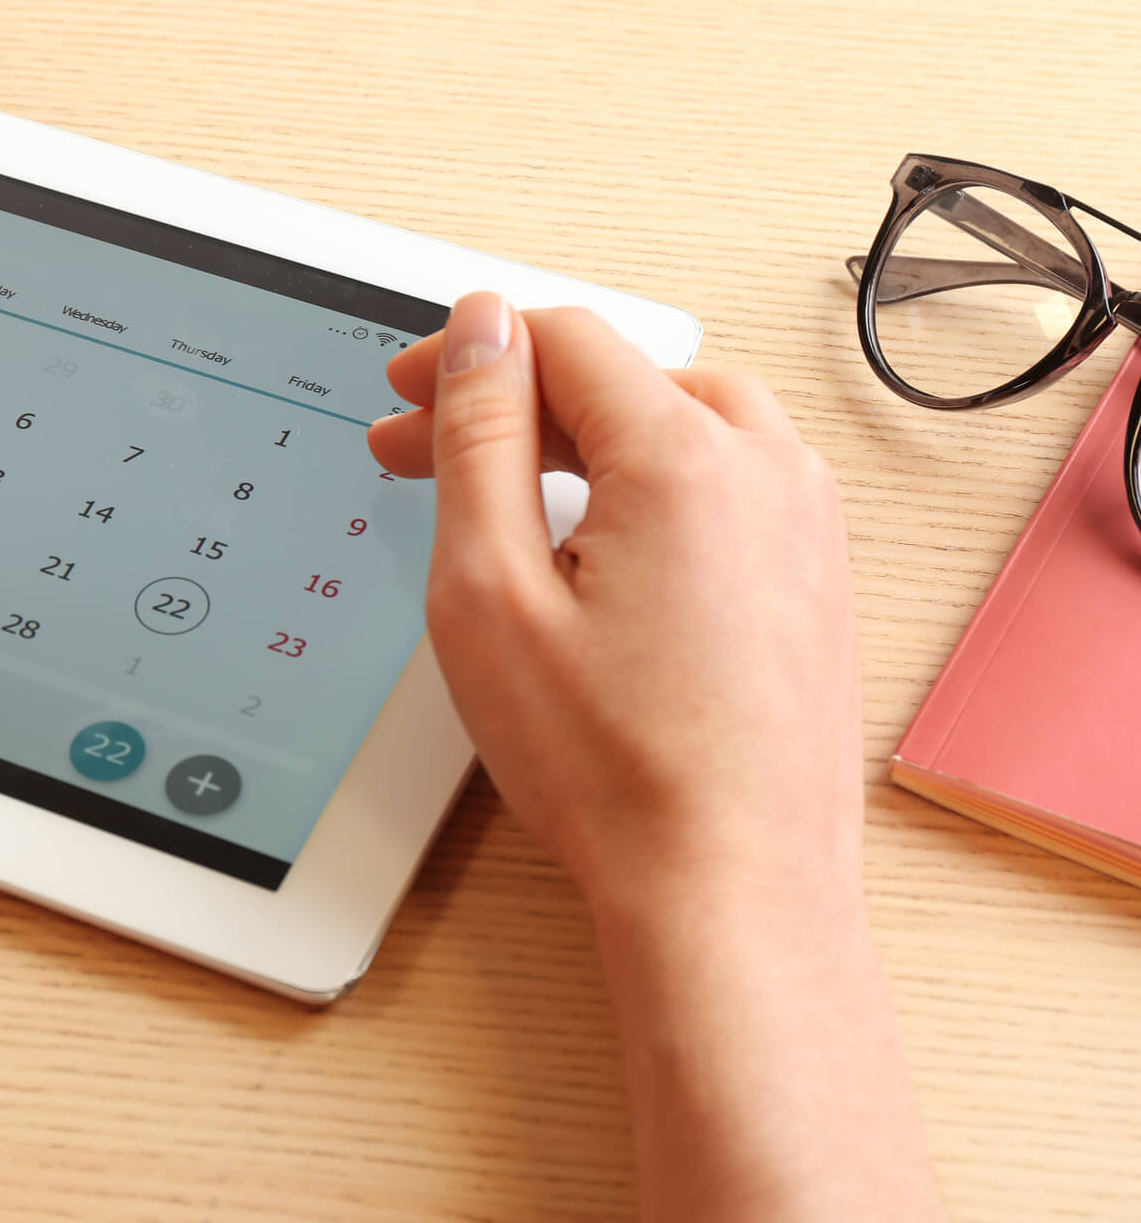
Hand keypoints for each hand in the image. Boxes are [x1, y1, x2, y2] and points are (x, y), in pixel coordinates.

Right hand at [371, 297, 947, 1222]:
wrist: (732, 890)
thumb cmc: (616, 770)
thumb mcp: (491, 588)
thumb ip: (481, 437)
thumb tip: (480, 332)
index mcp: (686, 457)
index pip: (563, 338)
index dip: (466, 352)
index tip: (408, 392)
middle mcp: (767, 470)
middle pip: (621, 375)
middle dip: (513, 401)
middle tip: (427, 451)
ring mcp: (804, 523)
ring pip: (678, 421)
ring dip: (581, 438)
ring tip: (505, 495)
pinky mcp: (814, 574)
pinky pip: (723, 481)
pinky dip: (645, 484)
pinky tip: (592, 543)